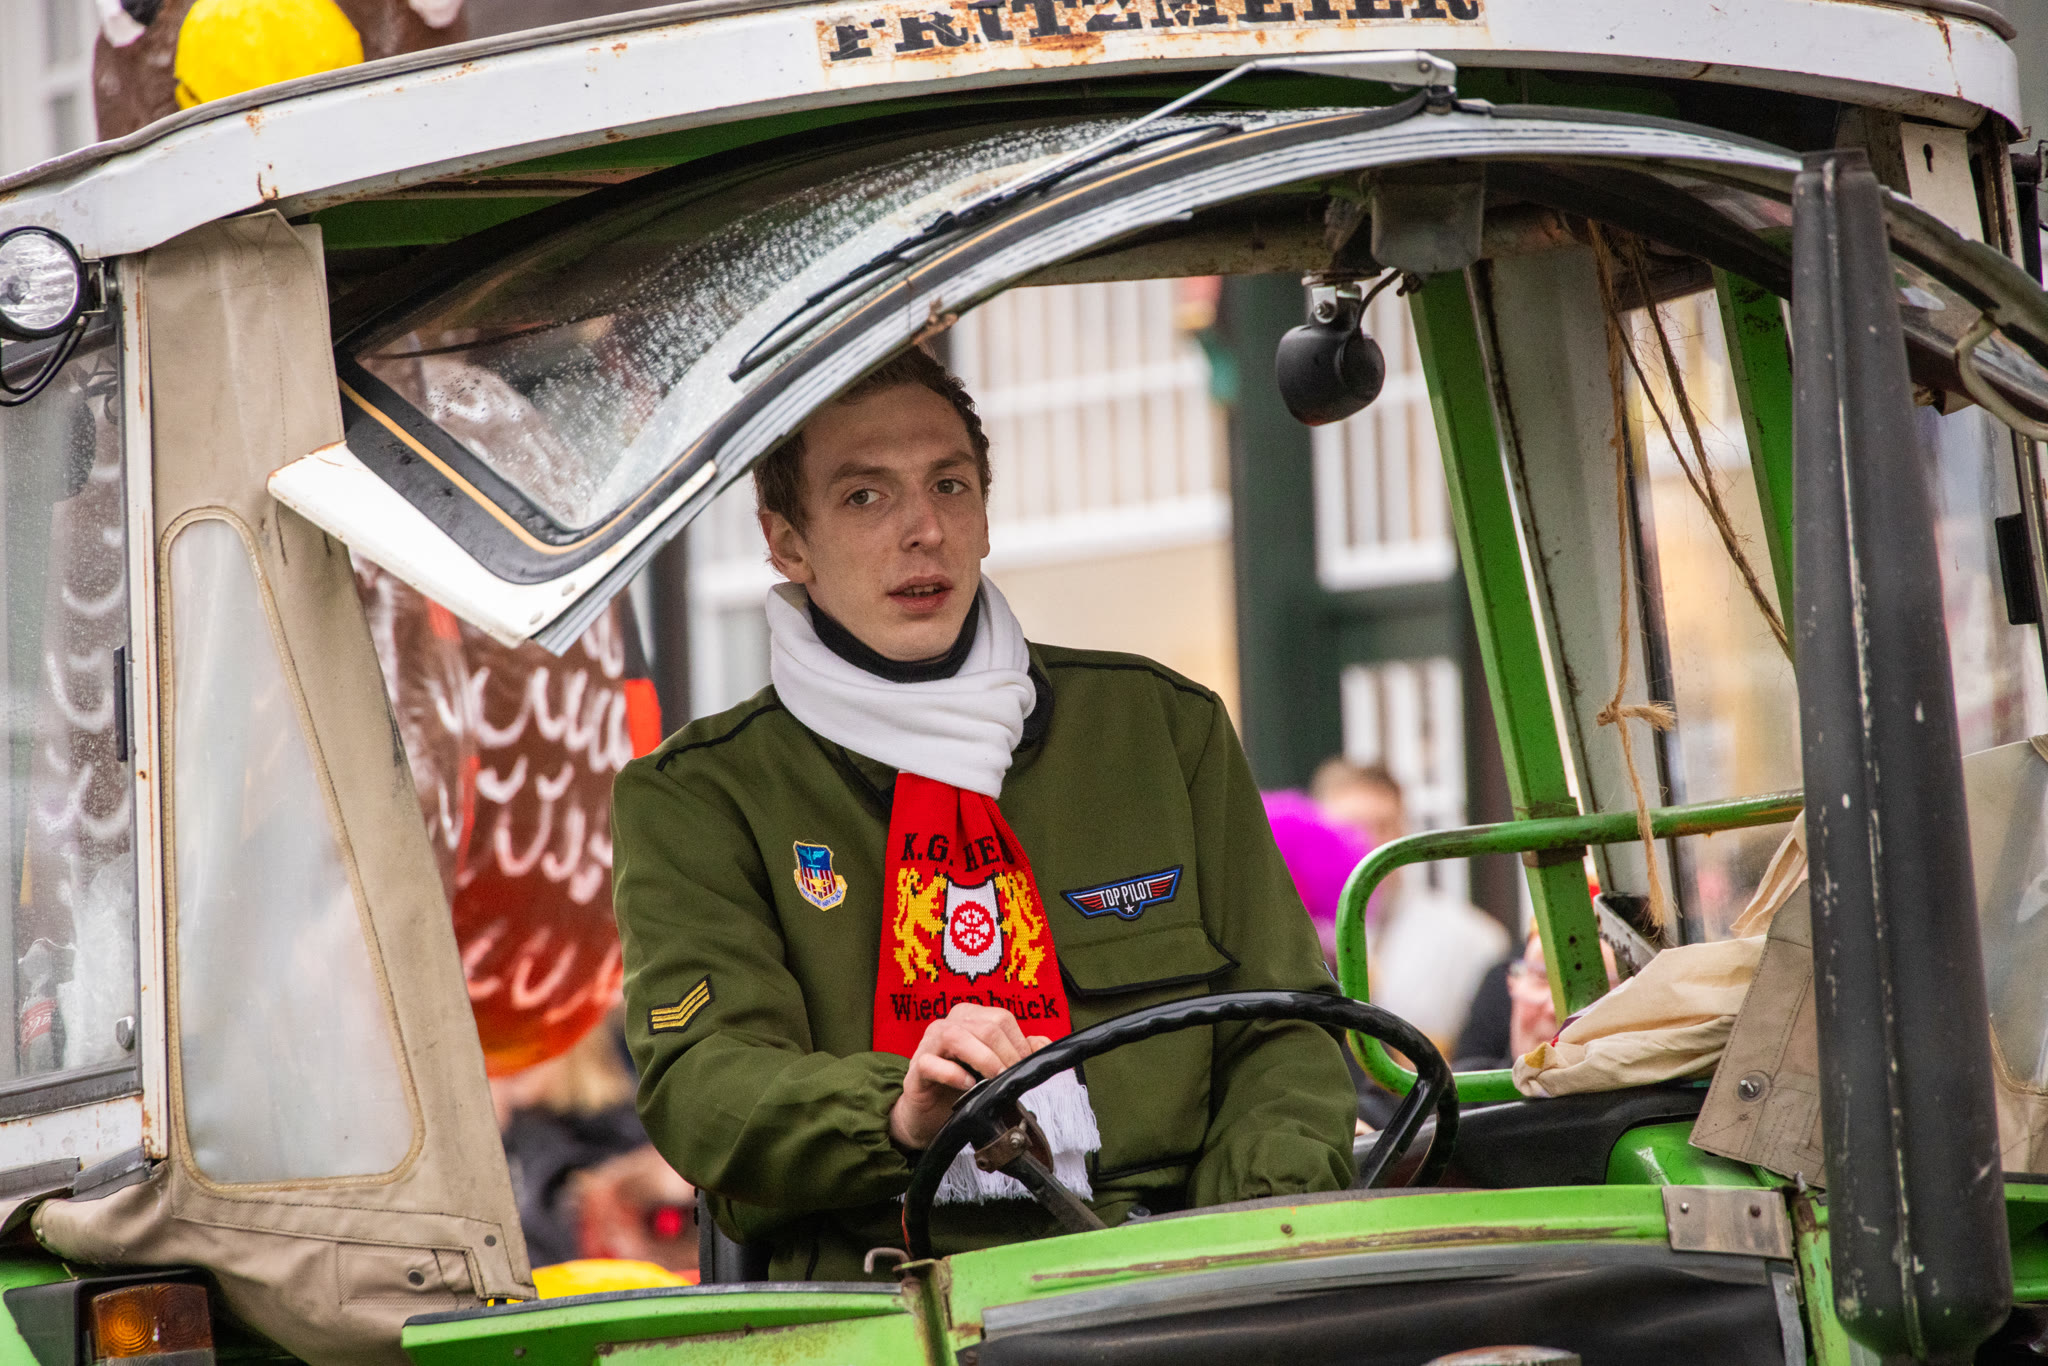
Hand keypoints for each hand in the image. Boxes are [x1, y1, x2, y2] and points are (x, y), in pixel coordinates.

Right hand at [887, 1003, 1050, 1152]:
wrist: (930, 1114)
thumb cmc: (964, 1086)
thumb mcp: (995, 1068)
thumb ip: (1019, 1052)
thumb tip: (1044, 1046)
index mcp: (970, 1016)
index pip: (1002, 1019)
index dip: (1019, 1044)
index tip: (1023, 1069)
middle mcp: (949, 1023)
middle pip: (985, 1027)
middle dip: (1006, 1055)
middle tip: (1011, 1079)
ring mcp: (929, 1043)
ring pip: (957, 1037)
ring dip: (984, 1060)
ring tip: (994, 1081)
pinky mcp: (917, 1067)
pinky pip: (933, 1063)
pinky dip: (954, 1075)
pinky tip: (967, 1087)